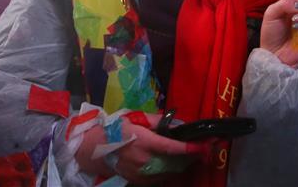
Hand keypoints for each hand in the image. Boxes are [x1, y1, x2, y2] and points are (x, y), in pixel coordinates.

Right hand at [74, 113, 203, 184]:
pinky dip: (168, 173)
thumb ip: (158, 120)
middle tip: (202, 151)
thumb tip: (176, 122)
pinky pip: (158, 179)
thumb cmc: (115, 129)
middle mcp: (143, 160)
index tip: (204, 147)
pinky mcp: (136, 181)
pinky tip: (173, 166)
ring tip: (191, 158)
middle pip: (174, 163)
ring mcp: (139, 173)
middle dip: (190, 158)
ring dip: (181, 166)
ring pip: (168, 173)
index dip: (190, 148)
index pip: (172, 147)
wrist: (93, 148)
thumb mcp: (136, 118)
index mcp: (143, 141)